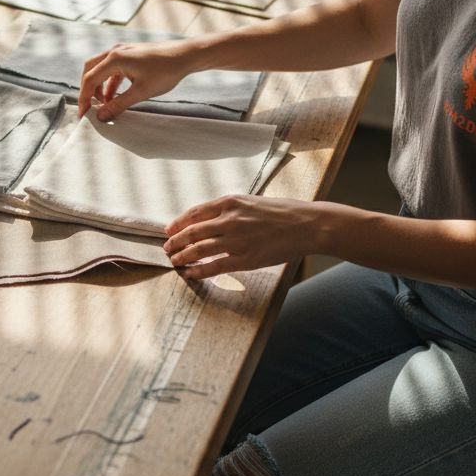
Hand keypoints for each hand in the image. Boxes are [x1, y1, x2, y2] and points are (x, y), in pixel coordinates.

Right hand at [77, 39, 197, 120]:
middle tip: (89, 109)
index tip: (84, 114)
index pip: (90, 79)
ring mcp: (122, 52)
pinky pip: (112, 69)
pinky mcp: (130, 55)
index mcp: (115, 59)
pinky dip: (110, 83)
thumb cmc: (165, 71)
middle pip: (90, 70)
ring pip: (101, 69)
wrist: (185, 56)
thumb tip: (101, 117)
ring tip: (104, 105)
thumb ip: (119, 105)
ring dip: (99, 87)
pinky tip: (115, 97)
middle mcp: (115, 52)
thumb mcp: (141, 92)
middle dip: (87, 90)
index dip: (84, 98)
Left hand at [163, 195, 322, 279]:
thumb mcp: (253, 201)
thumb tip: (212, 219)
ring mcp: (236, 241)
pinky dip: (198, 271)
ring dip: (182, 256)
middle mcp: (230, 220)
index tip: (169, 230)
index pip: (195, 213)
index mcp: (231, 202)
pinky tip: (190, 273)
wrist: (308, 225)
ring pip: (198, 250)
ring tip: (174, 261)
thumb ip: (232, 209)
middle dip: (175, 241)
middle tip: (167, 248)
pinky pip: (213, 266)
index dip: (178, 223)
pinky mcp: (245, 260)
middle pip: (192, 232)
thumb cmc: (284, 212)